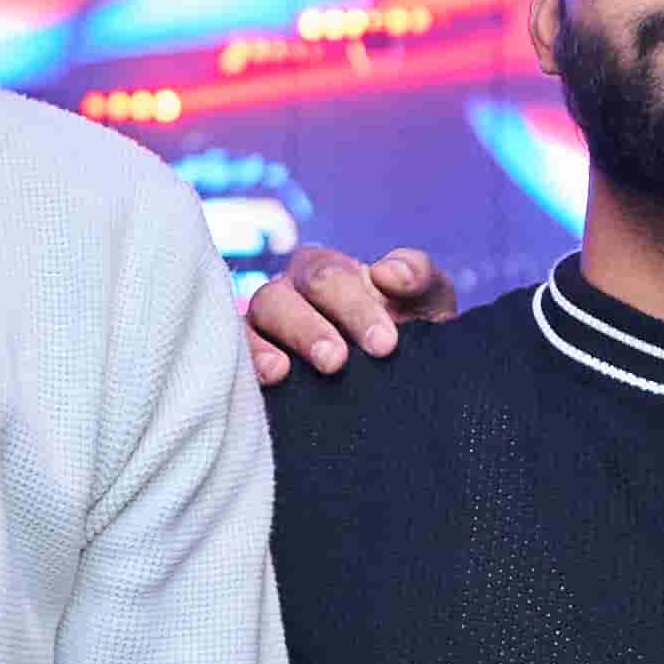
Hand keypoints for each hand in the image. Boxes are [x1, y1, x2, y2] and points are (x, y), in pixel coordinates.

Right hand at [243, 244, 454, 386]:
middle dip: (311, 328)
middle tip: (337, 361)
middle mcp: (290, 294)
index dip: (354, 306)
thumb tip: (387, 273)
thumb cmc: (414, 334)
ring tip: (285, 372)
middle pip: (283, 296)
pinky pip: (235, 355)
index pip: (328, 275)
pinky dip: (247, 364)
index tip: (385, 344)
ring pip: (255, 320)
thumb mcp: (429, 302)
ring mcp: (265, 329)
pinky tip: (270, 379)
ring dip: (269, 344)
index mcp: (327, 273)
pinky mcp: (250, 365)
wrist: (404, 389)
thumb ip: (418, 275)